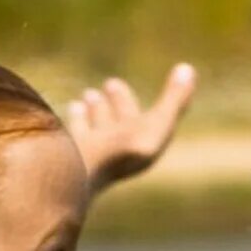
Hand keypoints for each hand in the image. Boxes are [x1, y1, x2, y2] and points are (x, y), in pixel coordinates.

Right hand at [66, 63, 196, 192]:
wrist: (70, 182)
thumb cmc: (115, 155)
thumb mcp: (156, 125)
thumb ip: (174, 100)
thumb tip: (188, 68)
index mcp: (138, 150)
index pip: (151, 120)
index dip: (152, 101)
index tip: (146, 82)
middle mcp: (113, 152)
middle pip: (119, 124)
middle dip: (117, 103)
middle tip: (110, 83)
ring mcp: (87, 155)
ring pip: (93, 129)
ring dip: (94, 111)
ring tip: (85, 96)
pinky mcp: (63, 155)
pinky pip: (69, 134)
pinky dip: (73, 118)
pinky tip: (68, 109)